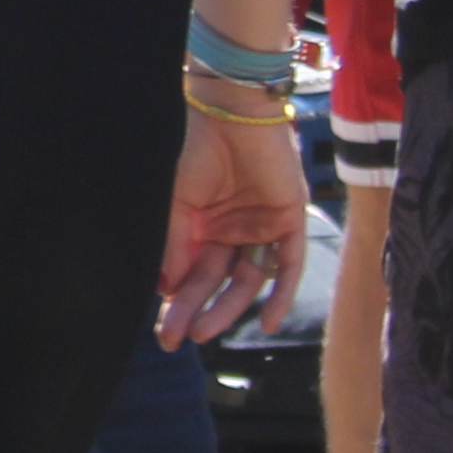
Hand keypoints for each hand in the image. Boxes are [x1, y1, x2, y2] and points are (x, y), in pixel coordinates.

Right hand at [156, 94, 311, 346]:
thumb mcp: (176, 201)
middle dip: (194, 311)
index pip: (188, 272)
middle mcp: (230, 230)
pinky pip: (287, 267)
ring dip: (228, 309)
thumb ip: (174, 244)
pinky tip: (266, 323)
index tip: (163, 331)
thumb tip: (164, 290)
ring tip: (206, 333)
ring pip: (246, 281)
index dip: (176, 302)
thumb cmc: (195, 148)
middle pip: (213, 281)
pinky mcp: (289, 221)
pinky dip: (280, 295)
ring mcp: (260, 228)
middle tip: (177, 341)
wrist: (232, 111)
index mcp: (200, 223)